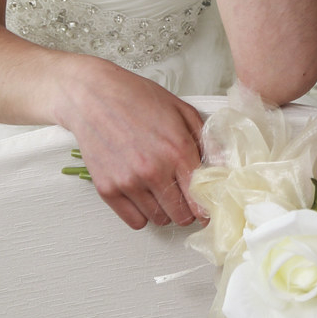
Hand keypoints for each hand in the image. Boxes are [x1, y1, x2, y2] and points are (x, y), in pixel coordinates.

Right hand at [55, 59, 207, 229]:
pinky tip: (142, 195)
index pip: (203, 199)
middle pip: (183, 216)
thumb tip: (224, 167)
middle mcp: (154, 170)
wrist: (92, 95)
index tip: (207, 206)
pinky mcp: (107, 189)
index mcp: (177, 150)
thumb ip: (206, 140)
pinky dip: (142, 213)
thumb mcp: (181, 110)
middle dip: (188, 209)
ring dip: (165, 210)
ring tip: (160, 189)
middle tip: (183, 196)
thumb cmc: (136, 98)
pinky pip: (135, 222)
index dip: (208, 206)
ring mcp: (129, 182)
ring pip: (160, 220)